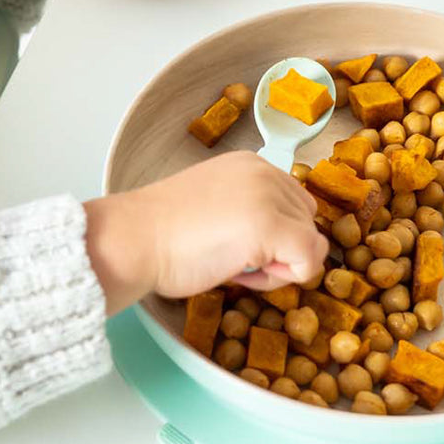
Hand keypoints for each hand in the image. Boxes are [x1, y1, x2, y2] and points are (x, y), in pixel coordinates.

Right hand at [83, 152, 325, 314]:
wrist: (133, 239)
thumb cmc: (162, 233)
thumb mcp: (217, 203)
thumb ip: (252, 208)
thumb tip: (287, 241)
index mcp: (251, 164)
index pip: (294, 203)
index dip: (272, 233)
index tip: (234, 240)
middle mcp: (265, 173)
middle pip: (306, 222)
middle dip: (279, 248)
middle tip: (233, 257)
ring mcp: (269, 197)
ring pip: (309, 244)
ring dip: (278, 266)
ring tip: (233, 263)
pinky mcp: (270, 227)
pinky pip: (307, 263)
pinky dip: (281, 279)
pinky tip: (242, 273)